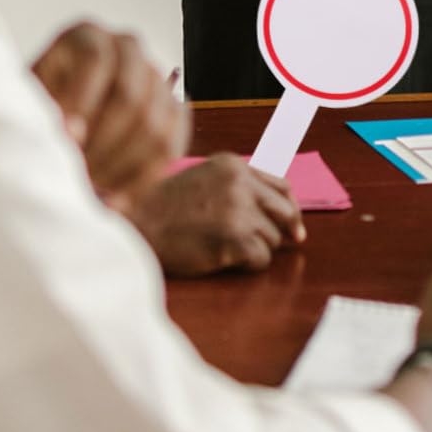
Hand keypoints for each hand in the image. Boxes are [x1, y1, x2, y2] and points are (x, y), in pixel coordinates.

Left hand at [31, 22, 189, 204]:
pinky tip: (115, 201)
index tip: (65, 141)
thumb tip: (72, 138)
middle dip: (102, 145)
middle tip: (77, 175)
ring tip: (90, 188)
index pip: (95, 61)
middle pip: (129, 96)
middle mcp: (127, 48)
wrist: (57, 122)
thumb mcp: (27, 103)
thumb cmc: (34, 111)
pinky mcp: (173, 109)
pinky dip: (144, 180)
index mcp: (86, 36)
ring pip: (154, 126)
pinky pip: (171, 147)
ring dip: (121, 167)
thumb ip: (44, 115)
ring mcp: (155, 77)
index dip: (80, 102)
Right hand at [128, 153, 305, 276]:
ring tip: (229, 249)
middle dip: (287, 229)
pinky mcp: (234, 238)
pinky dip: (249, 265)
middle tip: (289, 242)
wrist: (138, 225)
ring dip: (257, 249)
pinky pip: (261, 258)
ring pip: (273, 238)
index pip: (281, 186)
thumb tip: (277, 211)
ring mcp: (239, 210)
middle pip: (285, 211)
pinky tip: (227, 260)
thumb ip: (237, 186)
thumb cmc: (165, 207)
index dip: (290, 207)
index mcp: (233, 166)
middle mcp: (240, 183)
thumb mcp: (204, 179)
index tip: (293, 223)